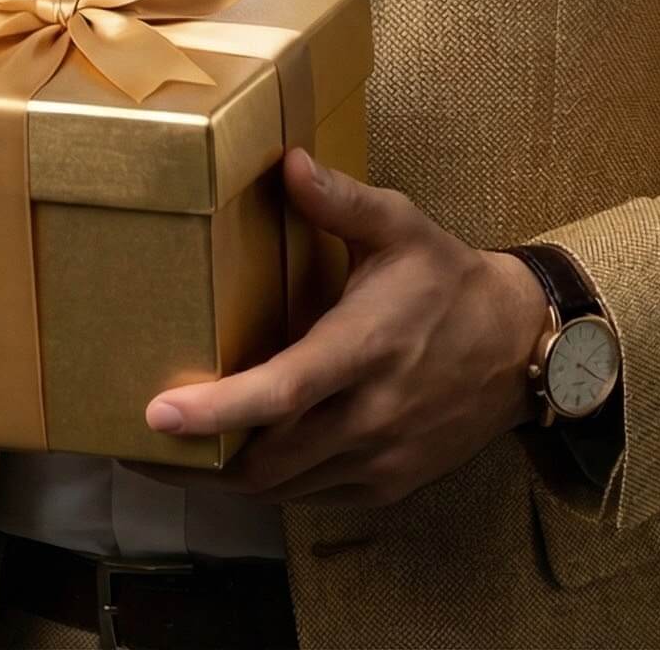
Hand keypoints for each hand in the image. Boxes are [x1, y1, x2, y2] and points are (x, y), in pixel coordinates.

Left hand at [126, 148, 548, 507]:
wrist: (521, 348)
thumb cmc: (448, 280)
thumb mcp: (402, 226)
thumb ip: (341, 199)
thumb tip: (286, 161)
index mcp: (365, 347)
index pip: (283, 392)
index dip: (218, 410)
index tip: (158, 414)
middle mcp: (370, 416)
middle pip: (267, 461)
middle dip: (198, 460)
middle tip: (138, 442)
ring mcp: (380, 460)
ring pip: (283, 489)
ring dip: (227, 479)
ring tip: (173, 456)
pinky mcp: (386, 485)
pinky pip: (311, 497)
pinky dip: (271, 485)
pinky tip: (241, 458)